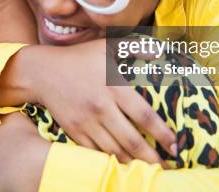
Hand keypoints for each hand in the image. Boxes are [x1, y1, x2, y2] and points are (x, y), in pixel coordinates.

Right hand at [30, 39, 175, 164]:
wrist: (43, 72)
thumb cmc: (79, 58)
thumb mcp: (107, 47)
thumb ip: (135, 47)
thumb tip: (161, 50)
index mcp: (113, 86)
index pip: (144, 116)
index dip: (162, 134)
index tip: (176, 145)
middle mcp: (101, 107)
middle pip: (131, 140)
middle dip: (153, 158)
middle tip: (168, 168)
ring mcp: (86, 122)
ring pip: (114, 151)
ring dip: (134, 163)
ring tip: (150, 171)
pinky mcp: (75, 131)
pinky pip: (96, 153)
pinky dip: (111, 161)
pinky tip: (123, 164)